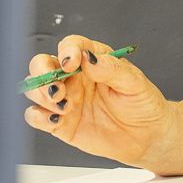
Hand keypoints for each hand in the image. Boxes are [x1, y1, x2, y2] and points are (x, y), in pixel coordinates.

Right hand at [23, 34, 169, 166]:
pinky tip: (56, 119)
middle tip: (58, 88)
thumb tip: (87, 58)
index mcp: (92, 60)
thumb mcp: (134, 83)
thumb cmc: (142, 105)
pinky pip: (36, 116)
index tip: (71, 62)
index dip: (66, 51)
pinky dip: (38, 117)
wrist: (147, 137)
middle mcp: (74, 78)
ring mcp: (65, 100)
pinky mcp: (61, 123)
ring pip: (35, 89)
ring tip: (64, 107)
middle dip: (42, 73)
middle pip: (42, 64)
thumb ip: (111, 69)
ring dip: (42, 96)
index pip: (70, 46)